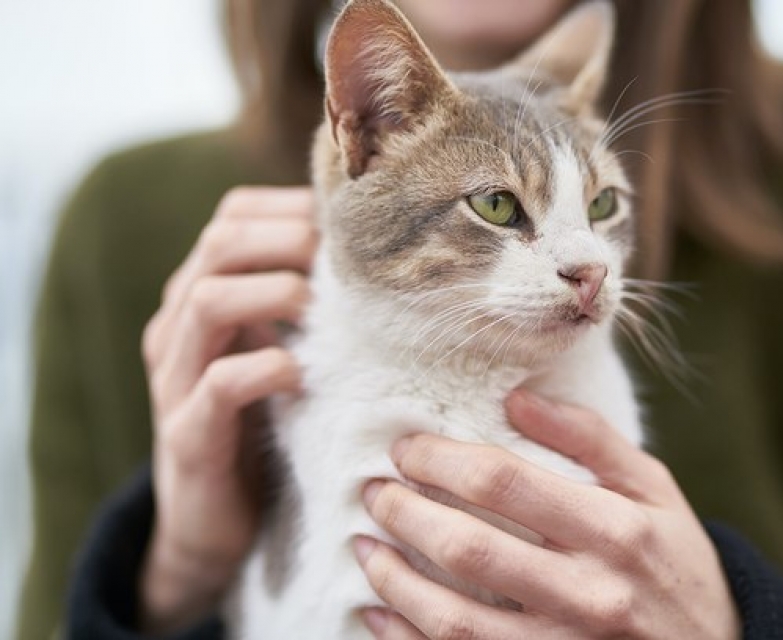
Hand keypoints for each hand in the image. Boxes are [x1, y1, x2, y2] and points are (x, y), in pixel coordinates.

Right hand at [140, 187, 316, 632]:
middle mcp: (179, 327)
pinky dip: (263, 369)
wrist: (215, 526)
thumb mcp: (280, 352)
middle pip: (219, 244)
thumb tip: (379, 259)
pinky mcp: (187, 434)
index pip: (232, 218)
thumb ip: (304, 307)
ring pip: (206, 301)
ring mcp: (175, 379)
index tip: (350, 225)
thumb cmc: (262, 426)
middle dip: (286, 238)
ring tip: (318, 306)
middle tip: (341, 259)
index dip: (290, 208)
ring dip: (273, 292)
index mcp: (201, 296)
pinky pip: (217, 384)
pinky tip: (300, 374)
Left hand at [356, 389, 739, 638]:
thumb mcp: (653, 488)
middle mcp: (590, 593)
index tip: (406, 448)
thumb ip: (589, 439)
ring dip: (393, 579)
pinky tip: (378, 610)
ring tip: (365, 545)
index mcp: (616, 529)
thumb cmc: (675, 561)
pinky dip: (404, 639)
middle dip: (404, 513)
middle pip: (469, 548)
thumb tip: (515, 398)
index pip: (504, 482)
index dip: (440, 460)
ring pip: (453, 620)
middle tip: (374, 491)